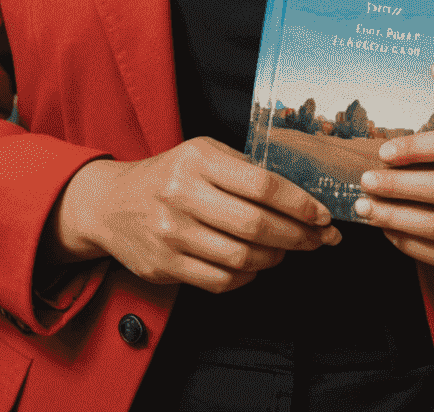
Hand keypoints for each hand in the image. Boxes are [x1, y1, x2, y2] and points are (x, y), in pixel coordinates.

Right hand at [46, 136, 340, 292]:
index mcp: (198, 160)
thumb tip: (299, 194)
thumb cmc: (169, 175)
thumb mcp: (201, 154)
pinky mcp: (166, 266)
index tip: (322, 214)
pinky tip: (256, 263)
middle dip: (298, 236)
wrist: (111, 204)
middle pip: (256, 225)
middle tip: (320, 239)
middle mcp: (183, 195)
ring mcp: (172, 234)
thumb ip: (243, 168)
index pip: (262, 184)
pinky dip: (248, 275)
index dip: (299, 203)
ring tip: (288, 250)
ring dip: (276, 258)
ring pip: (242, 257)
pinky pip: (221, 280)